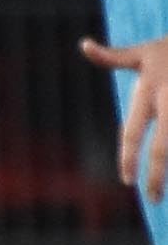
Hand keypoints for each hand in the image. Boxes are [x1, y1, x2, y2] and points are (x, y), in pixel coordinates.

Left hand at [82, 33, 167, 198]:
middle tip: (153, 199)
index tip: (127, 181)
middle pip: (161, 147)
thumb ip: (112, 57)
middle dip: (157, 175)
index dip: (128, 158)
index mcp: (148, 91)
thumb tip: (84, 45)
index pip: (132, 131)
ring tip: (165, 192)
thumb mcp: (142, 52)